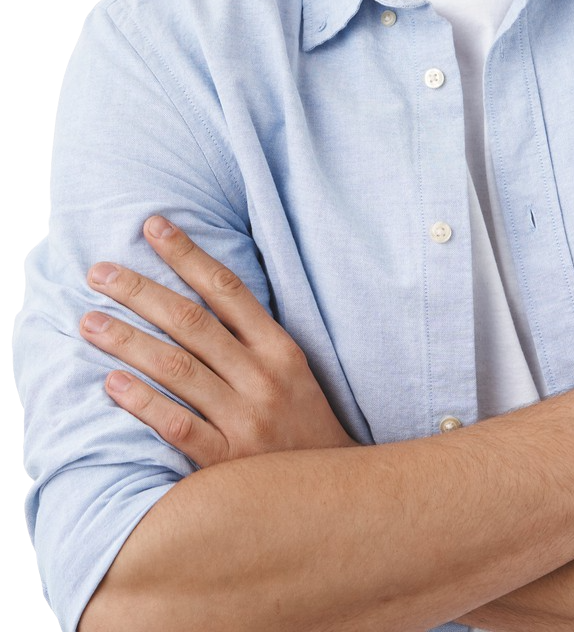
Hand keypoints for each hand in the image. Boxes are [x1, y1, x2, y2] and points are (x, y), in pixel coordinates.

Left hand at [79, 216, 356, 465]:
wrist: (331, 496)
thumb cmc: (303, 426)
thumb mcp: (292, 371)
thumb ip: (252, 338)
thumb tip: (199, 296)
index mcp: (280, 348)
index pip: (227, 289)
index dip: (188, 254)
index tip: (153, 227)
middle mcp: (263, 377)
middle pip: (193, 322)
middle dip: (142, 291)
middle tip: (100, 272)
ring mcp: (245, 419)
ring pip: (178, 368)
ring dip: (129, 341)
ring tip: (90, 321)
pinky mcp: (226, 462)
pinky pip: (178, 426)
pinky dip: (143, 403)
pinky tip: (112, 384)